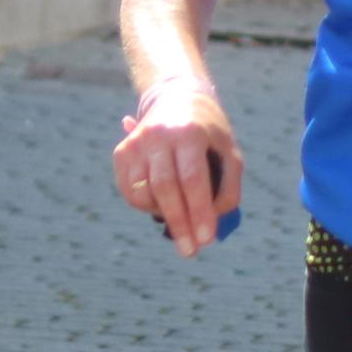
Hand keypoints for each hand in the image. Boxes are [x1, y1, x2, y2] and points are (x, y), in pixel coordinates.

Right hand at [115, 78, 240, 256]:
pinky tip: (163, 203)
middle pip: (166, 188)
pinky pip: (130, 192)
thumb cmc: (209, 134)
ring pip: (143, 194)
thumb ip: (228, 188)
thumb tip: (212, 224)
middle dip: (179, 224)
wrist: (176, 99)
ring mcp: (136, 143)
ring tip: (180, 216)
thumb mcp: (230, 152)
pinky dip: (146, 207)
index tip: (206, 239)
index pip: (193, 179)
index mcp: (189, 133)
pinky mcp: (122, 152)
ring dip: (163, 215)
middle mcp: (158, 135)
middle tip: (190, 251)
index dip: (199, 212)